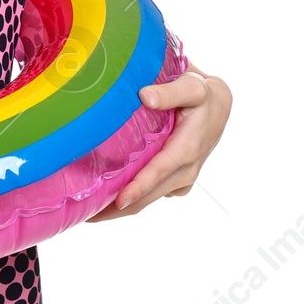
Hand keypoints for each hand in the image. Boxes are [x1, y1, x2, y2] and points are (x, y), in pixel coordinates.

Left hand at [87, 53, 231, 221]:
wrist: (217, 107)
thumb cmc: (202, 96)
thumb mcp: (191, 87)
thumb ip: (170, 92)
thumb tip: (145, 96)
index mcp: (187, 149)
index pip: (158, 172)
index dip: (138, 188)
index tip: (119, 201)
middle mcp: (185, 171)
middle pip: (148, 196)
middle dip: (118, 209)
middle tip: (86, 216)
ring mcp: (181, 180)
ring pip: (148, 199)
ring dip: (120, 209)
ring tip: (90, 214)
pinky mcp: (176, 181)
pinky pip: (151, 194)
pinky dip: (131, 198)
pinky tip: (106, 199)